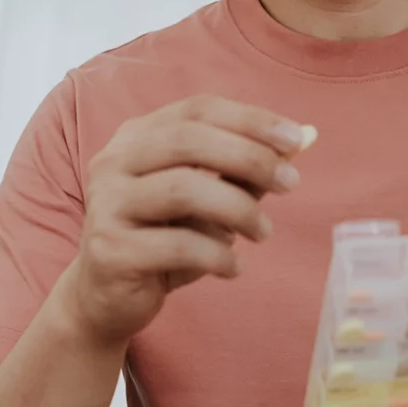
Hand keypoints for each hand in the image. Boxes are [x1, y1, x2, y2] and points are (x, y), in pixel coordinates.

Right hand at [57, 95, 309, 348]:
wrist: (107, 297)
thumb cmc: (163, 238)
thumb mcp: (207, 199)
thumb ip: (244, 169)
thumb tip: (301, 141)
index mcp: (136, 136)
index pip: (197, 109)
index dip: (250, 119)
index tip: (296, 139)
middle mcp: (113, 162)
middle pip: (188, 141)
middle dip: (249, 158)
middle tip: (292, 182)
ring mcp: (106, 205)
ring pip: (183, 189)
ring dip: (238, 209)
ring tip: (263, 232)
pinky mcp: (110, 250)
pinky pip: (177, 245)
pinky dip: (218, 255)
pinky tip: (233, 268)